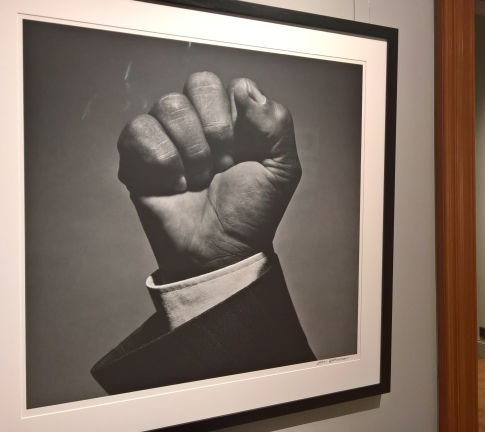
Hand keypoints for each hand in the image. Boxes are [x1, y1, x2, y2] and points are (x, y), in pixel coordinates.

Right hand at [117, 72, 300, 282]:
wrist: (220, 251)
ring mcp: (166, 134)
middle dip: (215, 130)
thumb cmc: (250, 212)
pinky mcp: (136, 154)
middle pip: (199, 83)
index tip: (243, 156)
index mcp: (234, 118)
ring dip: (191, 151)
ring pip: (169, 105)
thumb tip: (244, 90)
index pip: (233, 86)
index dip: (239, 121)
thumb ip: (276, 123)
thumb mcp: (282, 170)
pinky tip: (173, 185)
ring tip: (198, 180)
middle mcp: (199, 119)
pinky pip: (138, 129)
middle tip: (221, 166)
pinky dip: (161, 161)